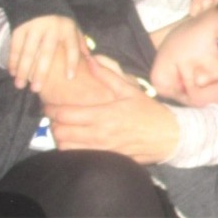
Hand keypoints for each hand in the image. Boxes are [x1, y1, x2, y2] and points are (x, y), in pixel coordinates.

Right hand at [9, 15, 88, 91]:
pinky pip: (15, 46)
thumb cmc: (60, 20)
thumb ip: (80, 44)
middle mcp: (52, 28)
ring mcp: (34, 26)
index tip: (70, 77)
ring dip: (23, 70)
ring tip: (20, 85)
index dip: (72, 63)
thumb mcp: (73, 27)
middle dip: (41, 72)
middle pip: (46, 53)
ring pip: (27, 52)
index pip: (72, 48)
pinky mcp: (20, 26)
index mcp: (68, 29)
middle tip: (36, 89)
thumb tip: (91, 63)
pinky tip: (12, 72)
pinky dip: (13, 60)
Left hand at [42, 56, 179, 163]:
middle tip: (55, 117)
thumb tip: (90, 59)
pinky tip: (76, 141)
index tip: (48, 105)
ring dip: (60, 138)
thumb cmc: (149, 112)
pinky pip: (79, 157)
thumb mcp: (130, 90)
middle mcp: (99, 134)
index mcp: (103, 115)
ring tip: (63, 129)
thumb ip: (107, 75)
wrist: (168, 137)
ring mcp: (102, 149)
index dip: (51, 110)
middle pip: (61, 133)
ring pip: (66, 148)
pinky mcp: (106, 158)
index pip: (66, 115)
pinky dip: (71, 149)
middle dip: (53, 125)